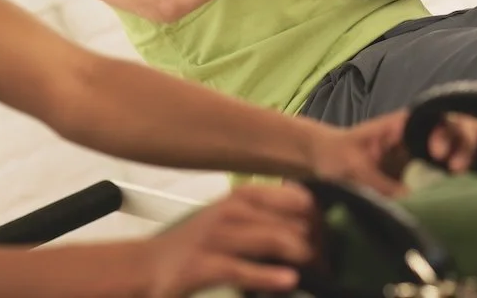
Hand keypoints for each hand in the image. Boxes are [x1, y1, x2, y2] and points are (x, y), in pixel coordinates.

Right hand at [143, 184, 318, 297]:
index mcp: (244, 196)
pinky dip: (270, 276)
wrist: (148, 265)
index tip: (328, 240)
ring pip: (275, 240)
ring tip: (316, 273)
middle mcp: (233, 210)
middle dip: (315, 246)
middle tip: (325, 265)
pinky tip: (289, 281)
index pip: (298, 198)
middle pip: (292, 222)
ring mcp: (217, 236)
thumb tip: (311, 224)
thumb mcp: (233, 217)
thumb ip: (267, 216)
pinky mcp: (204, 265)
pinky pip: (244, 269)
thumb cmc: (196, 243)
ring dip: (301, 259)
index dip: (319, 221)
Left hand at [309, 111, 476, 193]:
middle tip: (456, 169)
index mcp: (403, 124)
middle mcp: (419, 130)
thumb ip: (383, 189)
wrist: (325, 159)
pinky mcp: (427, 163)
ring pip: (463, 137)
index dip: (448, 134)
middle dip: (466, 142)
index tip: (439, 156)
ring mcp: (426, 145)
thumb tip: (416, 208)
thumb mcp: (354, 173)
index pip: (437, 119)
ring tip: (474, 167)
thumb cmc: (336, 158)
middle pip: (457, 125)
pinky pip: (459, 157)